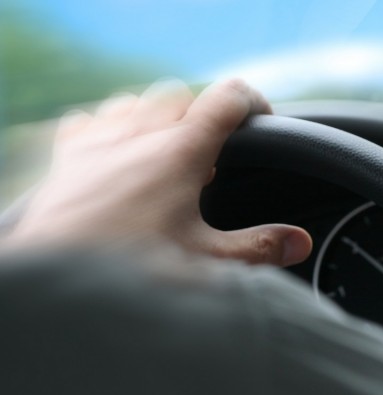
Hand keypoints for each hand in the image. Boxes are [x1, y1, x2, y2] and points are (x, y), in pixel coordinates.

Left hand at [5, 79, 311, 265]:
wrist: (56, 285)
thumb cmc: (132, 273)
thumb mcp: (208, 263)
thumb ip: (260, 247)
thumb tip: (300, 241)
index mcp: (182, 150)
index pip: (228, 97)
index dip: (253, 102)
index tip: (263, 122)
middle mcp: (140, 134)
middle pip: (182, 95)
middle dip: (204, 115)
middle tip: (215, 154)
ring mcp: (99, 141)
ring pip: (135, 101)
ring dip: (157, 117)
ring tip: (169, 155)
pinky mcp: (67, 157)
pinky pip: (92, 119)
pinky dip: (110, 127)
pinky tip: (116, 155)